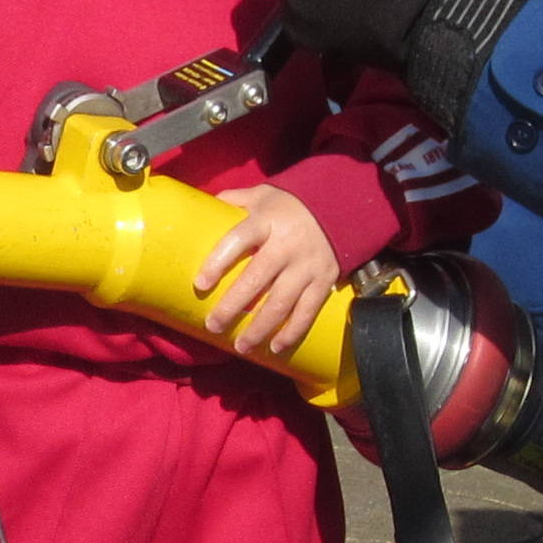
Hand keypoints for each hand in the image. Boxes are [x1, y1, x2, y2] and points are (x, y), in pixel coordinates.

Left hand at [198, 183, 339, 361]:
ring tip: (241, 346)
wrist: (341, 206)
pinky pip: (307, 311)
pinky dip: (291, 332)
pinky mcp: (324, 280)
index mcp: (267, 220)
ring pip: (281, 302)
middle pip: (256, 279)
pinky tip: (275, 348)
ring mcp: (307, 265)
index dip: (218, 262)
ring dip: (259, 328)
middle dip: (233, 306)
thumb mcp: (263, 194)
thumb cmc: (291, 204)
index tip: (200, 284)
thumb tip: (204, 211)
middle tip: (213, 325)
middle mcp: (287, 244)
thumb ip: (234, 201)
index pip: (237, 240)